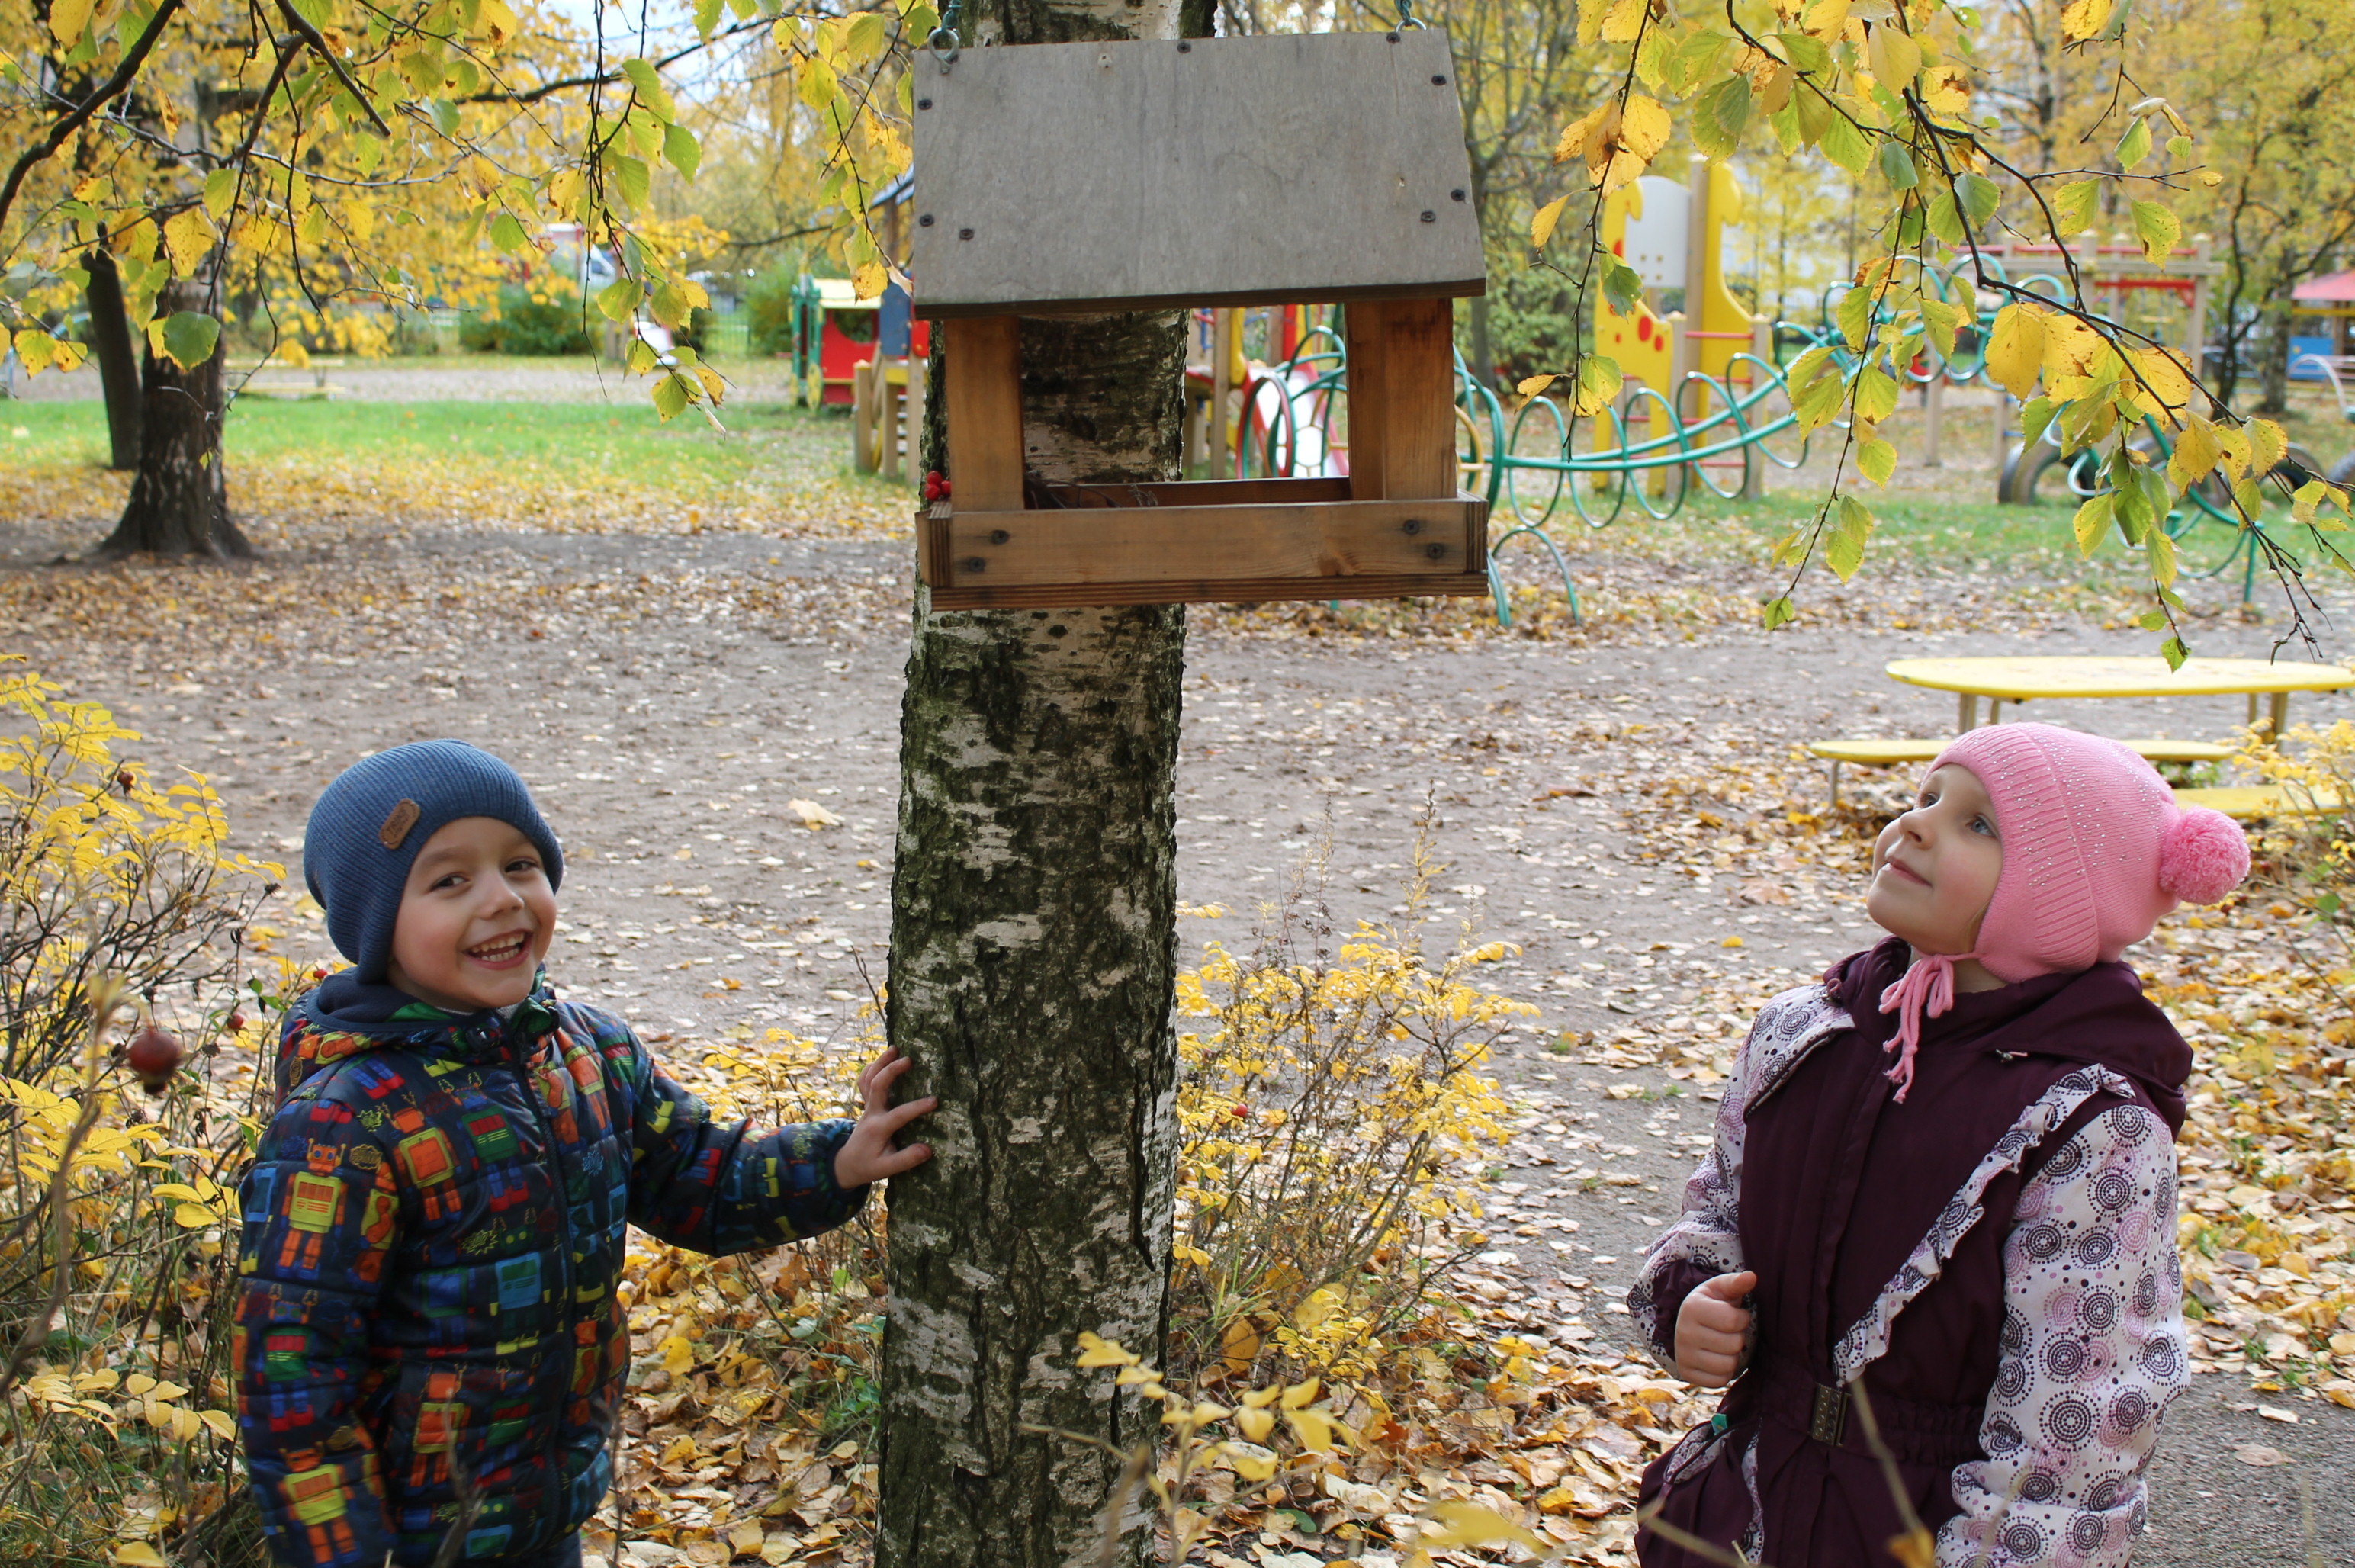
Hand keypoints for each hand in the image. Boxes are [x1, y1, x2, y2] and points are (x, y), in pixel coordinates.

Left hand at [832, 1047, 937, 1188]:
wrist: (846, 1164)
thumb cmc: (869, 1166)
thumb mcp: (886, 1169)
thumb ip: (906, 1159)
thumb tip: (927, 1149)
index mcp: (877, 1128)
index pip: (898, 1114)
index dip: (917, 1107)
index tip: (935, 1101)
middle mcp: (870, 1113)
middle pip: (876, 1085)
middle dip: (891, 1071)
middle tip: (909, 1060)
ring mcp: (867, 1106)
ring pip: (868, 1078)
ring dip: (880, 1062)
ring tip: (895, 1048)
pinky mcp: (867, 1104)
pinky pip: (864, 1081)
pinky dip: (872, 1068)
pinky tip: (884, 1059)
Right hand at [1674, 1270, 1756, 1388]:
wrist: (1688, 1325)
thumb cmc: (1712, 1305)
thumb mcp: (1721, 1289)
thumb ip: (1736, 1283)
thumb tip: (1751, 1276)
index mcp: (1692, 1307)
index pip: (1734, 1320)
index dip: (1742, 1318)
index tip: (1736, 1315)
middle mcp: (1683, 1332)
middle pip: (1733, 1344)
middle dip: (1738, 1337)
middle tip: (1728, 1332)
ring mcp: (1683, 1355)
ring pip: (1728, 1365)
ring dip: (1733, 1355)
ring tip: (1724, 1344)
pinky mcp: (1687, 1374)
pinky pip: (1719, 1381)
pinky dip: (1724, 1372)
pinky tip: (1717, 1358)